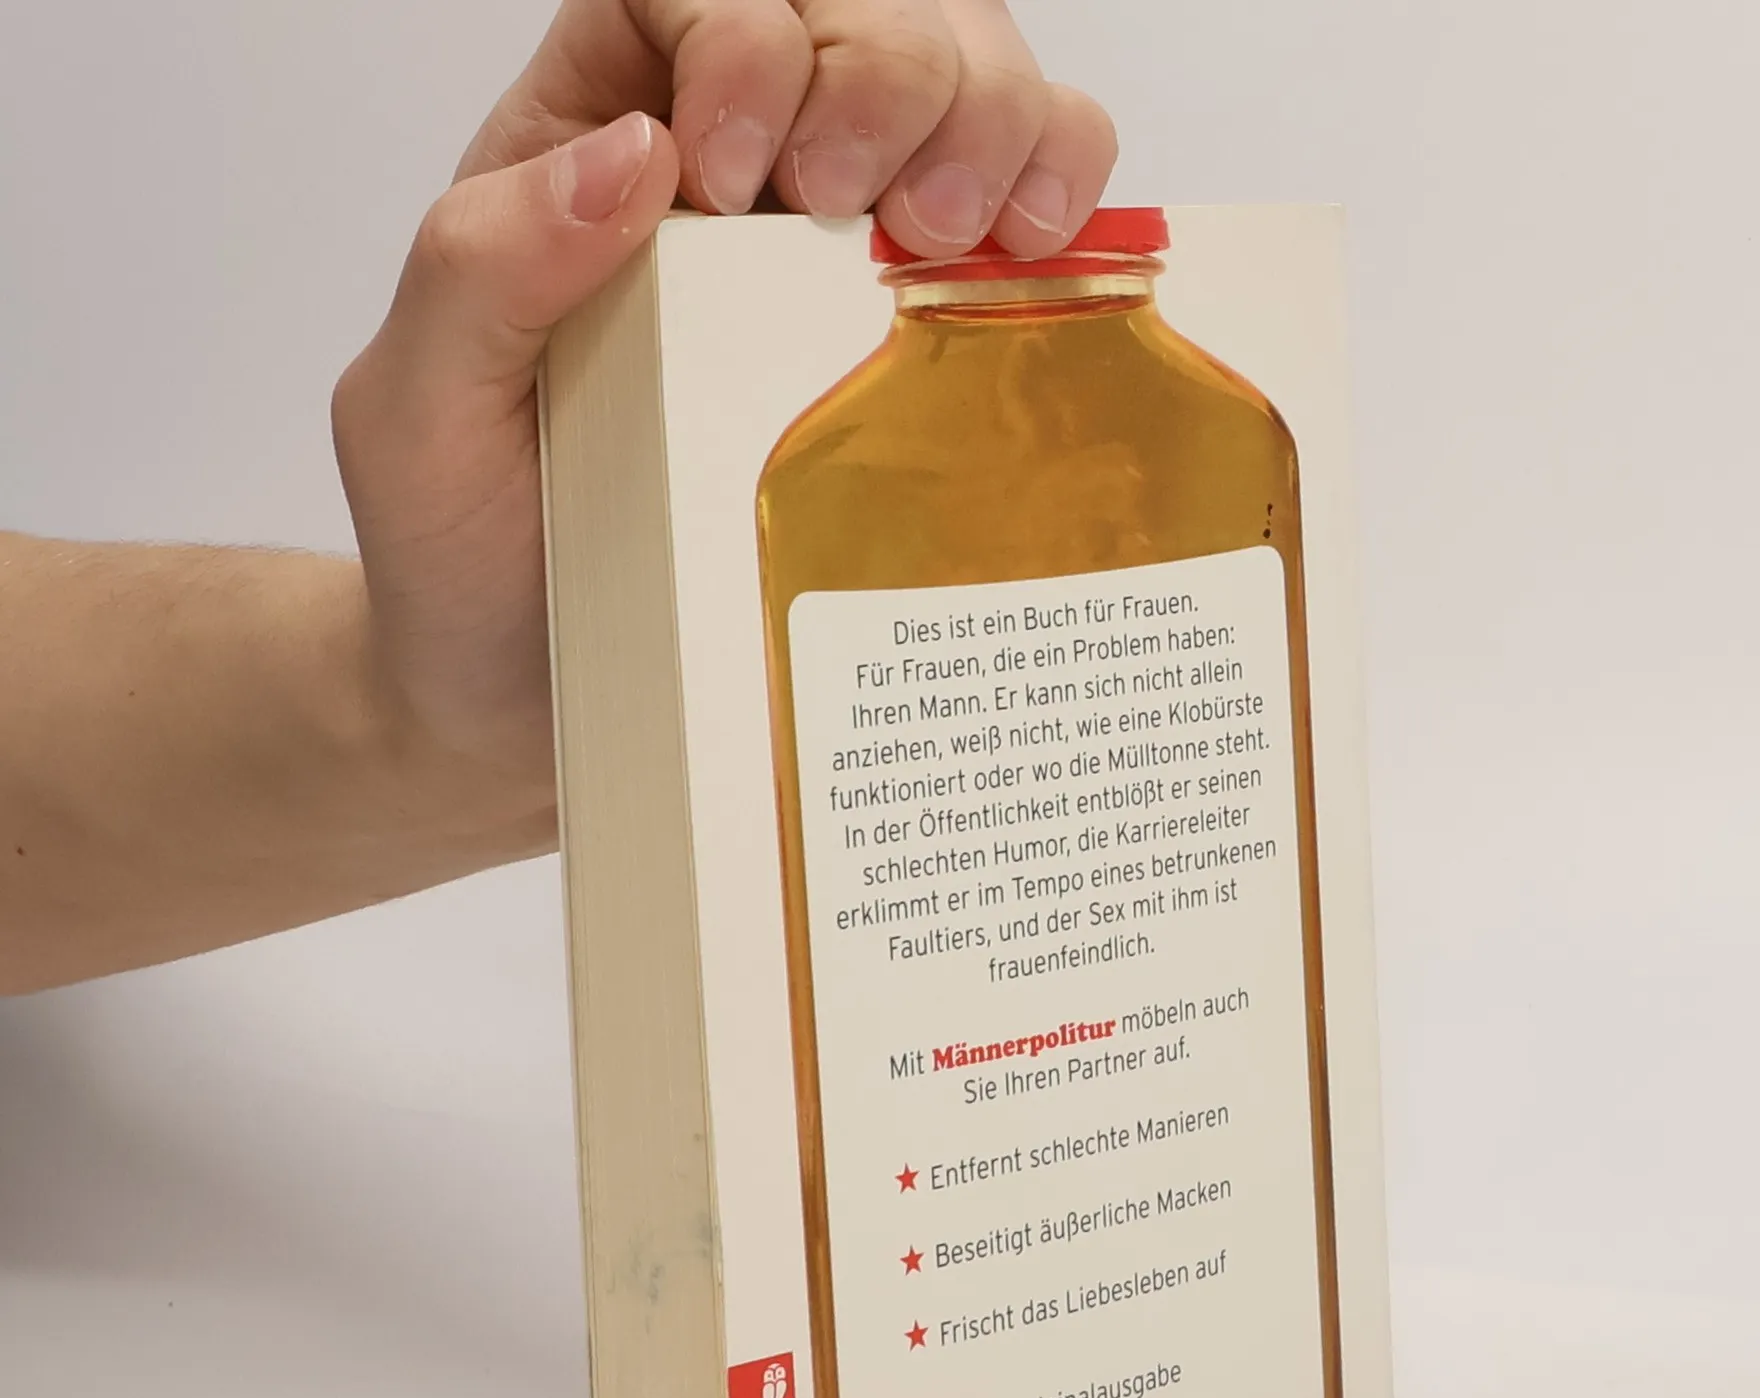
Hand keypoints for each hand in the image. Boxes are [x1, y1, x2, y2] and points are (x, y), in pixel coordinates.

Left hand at [331, 0, 1118, 829]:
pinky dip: (1067, 188)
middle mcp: (733, 164)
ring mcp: (842, 245)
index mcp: (596, 138)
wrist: (540, 695)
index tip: (731, 183)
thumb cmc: (467, 554)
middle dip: (891, 70)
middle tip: (870, 208)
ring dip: (993, 121)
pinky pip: (1034, 195)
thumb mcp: (420, 410)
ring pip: (968, 73)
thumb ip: (486, 265)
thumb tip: (640, 156)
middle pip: (861, 8)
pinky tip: (1033, 254)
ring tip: (956, 236)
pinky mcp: (926, 333)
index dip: (747, 36)